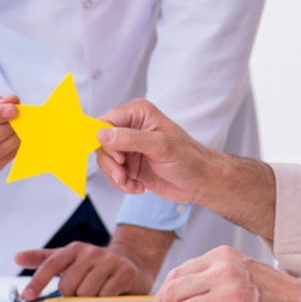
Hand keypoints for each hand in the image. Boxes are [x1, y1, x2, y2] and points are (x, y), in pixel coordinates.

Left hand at [15, 225, 174, 299]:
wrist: (132, 262)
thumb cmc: (94, 266)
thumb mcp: (69, 260)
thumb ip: (44, 259)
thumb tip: (17, 257)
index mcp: (75, 249)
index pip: (51, 264)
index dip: (37, 281)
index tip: (26, 296)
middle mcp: (91, 252)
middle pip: (68, 285)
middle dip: (72, 295)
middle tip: (82, 291)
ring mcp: (109, 261)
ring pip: (86, 293)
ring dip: (89, 300)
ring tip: (97, 292)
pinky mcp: (124, 272)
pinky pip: (105, 296)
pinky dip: (104, 301)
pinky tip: (110, 294)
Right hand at [96, 99, 213, 202]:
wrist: (200, 181)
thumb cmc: (189, 158)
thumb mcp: (161, 146)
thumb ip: (130, 139)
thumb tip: (102, 134)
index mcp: (138, 113)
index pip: (106, 121)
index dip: (103, 140)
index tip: (116, 157)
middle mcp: (131, 128)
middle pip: (101, 143)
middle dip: (110, 163)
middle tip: (122, 175)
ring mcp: (129, 147)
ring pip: (105, 161)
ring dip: (116, 176)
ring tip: (132, 183)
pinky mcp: (129, 165)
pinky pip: (112, 174)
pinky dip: (121, 184)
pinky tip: (137, 187)